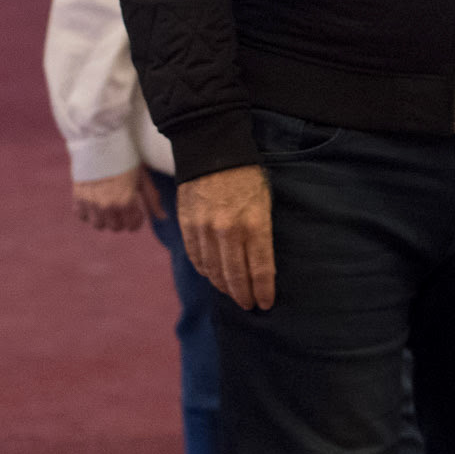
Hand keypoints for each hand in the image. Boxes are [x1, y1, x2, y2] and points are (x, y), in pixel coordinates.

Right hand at [72, 166, 164, 232]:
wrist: (100, 141)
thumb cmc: (126, 158)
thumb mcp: (143, 177)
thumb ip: (152, 199)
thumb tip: (163, 217)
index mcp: (126, 201)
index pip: (132, 226)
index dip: (137, 220)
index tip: (137, 213)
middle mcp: (107, 206)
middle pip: (115, 227)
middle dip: (122, 220)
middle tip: (124, 209)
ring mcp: (90, 203)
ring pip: (98, 225)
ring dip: (105, 219)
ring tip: (109, 206)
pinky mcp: (77, 197)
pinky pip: (82, 216)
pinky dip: (88, 213)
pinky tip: (95, 203)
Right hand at [178, 165, 276, 309]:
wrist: (213, 149)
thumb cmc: (248, 174)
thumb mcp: (266, 200)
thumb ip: (262, 232)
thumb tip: (261, 263)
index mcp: (255, 223)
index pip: (261, 269)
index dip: (264, 290)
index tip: (266, 303)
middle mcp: (229, 230)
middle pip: (236, 275)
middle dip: (244, 295)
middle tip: (249, 305)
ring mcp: (205, 229)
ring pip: (214, 270)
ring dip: (224, 286)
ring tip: (233, 294)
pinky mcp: (188, 225)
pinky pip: (196, 257)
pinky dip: (205, 270)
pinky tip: (212, 275)